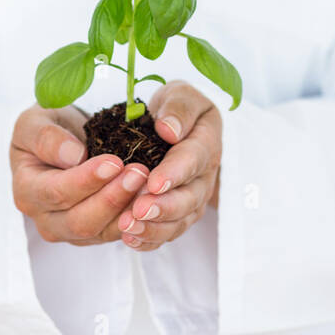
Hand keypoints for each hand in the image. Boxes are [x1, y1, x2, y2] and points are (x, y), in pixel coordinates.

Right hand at [10, 104, 148, 244]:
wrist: (61, 142)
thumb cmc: (46, 129)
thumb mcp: (36, 121)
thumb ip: (46, 137)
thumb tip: (73, 157)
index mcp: (26, 190)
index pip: (56, 192)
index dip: (86, 180)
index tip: (114, 162)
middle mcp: (44, 218)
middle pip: (79, 221)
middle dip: (112, 198)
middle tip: (138, 173)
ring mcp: (68, 231)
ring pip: (100, 232)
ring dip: (127, 210)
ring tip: (148, 183)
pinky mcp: (92, 234)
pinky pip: (114, 233)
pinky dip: (134, 218)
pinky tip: (150, 197)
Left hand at [117, 81, 221, 251]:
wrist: (179, 127)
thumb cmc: (177, 109)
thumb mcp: (180, 94)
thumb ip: (178, 108)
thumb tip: (169, 130)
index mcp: (206, 143)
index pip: (193, 159)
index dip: (174, 173)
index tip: (154, 182)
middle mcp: (203, 177)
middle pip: (188, 198)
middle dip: (163, 207)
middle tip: (138, 210)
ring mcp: (192, 199)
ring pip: (179, 221)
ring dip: (154, 227)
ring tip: (127, 227)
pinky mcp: (179, 215)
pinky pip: (168, 233)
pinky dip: (150, 239)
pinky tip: (130, 239)